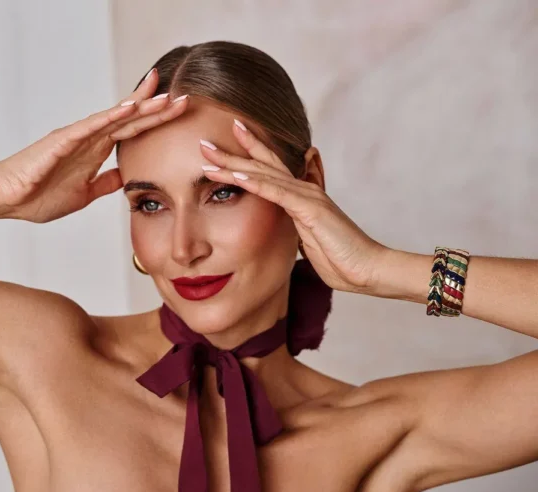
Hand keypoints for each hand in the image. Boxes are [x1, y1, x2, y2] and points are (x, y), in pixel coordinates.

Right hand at [0, 69, 188, 222]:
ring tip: (163, 96)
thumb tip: (125, 177)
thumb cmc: (39, 195)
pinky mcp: (62, 141)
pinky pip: (90, 127)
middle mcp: (89, 138)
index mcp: (95, 151)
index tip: (178, 112)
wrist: (8, 198)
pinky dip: (110, 117)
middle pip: (129, 120)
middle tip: (182, 97)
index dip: (154, 121)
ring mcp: (76, 137)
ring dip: (139, 107)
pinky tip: (128, 108)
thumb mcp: (85, 194)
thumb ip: (105, 182)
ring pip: (114, 118)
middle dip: (156, 109)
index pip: (132, 132)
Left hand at [200, 121, 388, 293]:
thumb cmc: (340, 259)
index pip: (269, 169)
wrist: (367, 269)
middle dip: (233, 151)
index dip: (247, 155)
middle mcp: (303, 189)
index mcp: (301, 196)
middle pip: (262, 164)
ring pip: (263, 175)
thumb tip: (285, 224)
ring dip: (234, 164)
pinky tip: (236, 175)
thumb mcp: (310, 239)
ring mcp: (307, 196)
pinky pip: (277, 192)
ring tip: (209, 154)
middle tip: (205, 141)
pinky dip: (255, 183)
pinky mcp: (310, 209)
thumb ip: (296, 226)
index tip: (222, 145)